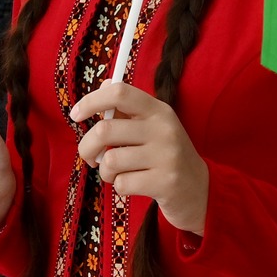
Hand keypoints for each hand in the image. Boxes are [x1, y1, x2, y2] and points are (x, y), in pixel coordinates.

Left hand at [70, 80, 209, 236]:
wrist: (201, 191)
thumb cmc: (166, 156)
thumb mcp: (153, 127)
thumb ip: (128, 109)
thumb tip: (104, 85)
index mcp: (158, 110)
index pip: (120, 92)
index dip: (91, 101)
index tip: (75, 114)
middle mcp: (164, 128)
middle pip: (105, 129)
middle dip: (87, 146)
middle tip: (89, 156)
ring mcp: (166, 156)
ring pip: (110, 160)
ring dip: (104, 171)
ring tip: (115, 174)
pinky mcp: (165, 182)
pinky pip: (121, 183)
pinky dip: (119, 187)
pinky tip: (132, 185)